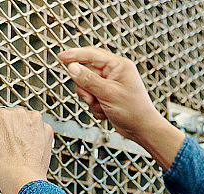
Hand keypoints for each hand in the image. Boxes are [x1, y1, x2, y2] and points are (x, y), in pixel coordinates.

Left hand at [0, 108, 52, 193]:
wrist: (21, 177)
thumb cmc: (29, 172)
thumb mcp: (39, 154)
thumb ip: (33, 142)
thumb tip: (24, 144)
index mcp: (43, 127)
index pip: (25, 124)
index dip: (16, 136)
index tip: (13, 147)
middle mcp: (31, 117)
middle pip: (11, 118)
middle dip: (5, 131)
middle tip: (5, 149)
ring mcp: (14, 114)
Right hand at [58, 47, 183, 168]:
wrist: (142, 129)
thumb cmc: (134, 110)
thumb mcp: (108, 93)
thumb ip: (89, 80)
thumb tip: (72, 68)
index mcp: (119, 66)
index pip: (92, 54)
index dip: (75, 55)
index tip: (61, 57)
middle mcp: (114, 73)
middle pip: (86, 73)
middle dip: (86, 88)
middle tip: (92, 98)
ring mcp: (110, 85)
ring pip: (86, 87)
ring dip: (91, 100)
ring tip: (102, 107)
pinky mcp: (106, 96)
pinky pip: (91, 98)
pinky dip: (95, 107)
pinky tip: (106, 112)